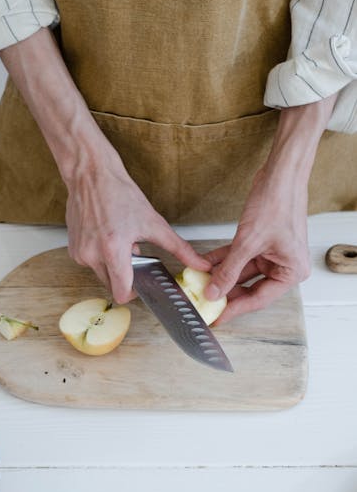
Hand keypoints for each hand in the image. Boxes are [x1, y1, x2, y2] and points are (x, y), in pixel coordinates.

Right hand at [65, 139, 209, 303]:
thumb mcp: (154, 223)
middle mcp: (93, 254)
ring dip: (112, 265)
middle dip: (124, 275)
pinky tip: (105, 237)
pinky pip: (90, 264)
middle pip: (112, 286)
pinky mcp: (73, 250)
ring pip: (101, 274)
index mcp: (114, 249)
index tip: (140, 282)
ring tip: (117, 240)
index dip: (134, 292)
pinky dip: (99, 256)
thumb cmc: (120, 194)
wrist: (91, 175)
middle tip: (131, 252)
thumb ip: (179, 248)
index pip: (122, 292)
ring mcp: (80, 253)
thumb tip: (200, 264)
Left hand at [203, 164, 309, 323]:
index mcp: (291, 271)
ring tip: (199, 283)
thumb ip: (229, 271)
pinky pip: (239, 256)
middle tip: (205, 301)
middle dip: (226, 292)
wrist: (280, 174)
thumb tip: (213, 292)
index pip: (259, 299)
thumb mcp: (248, 243)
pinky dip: (222, 259)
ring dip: (220, 275)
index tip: (217, 317)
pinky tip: (204, 264)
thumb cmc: (276, 204)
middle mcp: (284, 265)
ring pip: (241, 272)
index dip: (235, 309)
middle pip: (250, 288)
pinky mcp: (261, 242)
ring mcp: (272, 254)